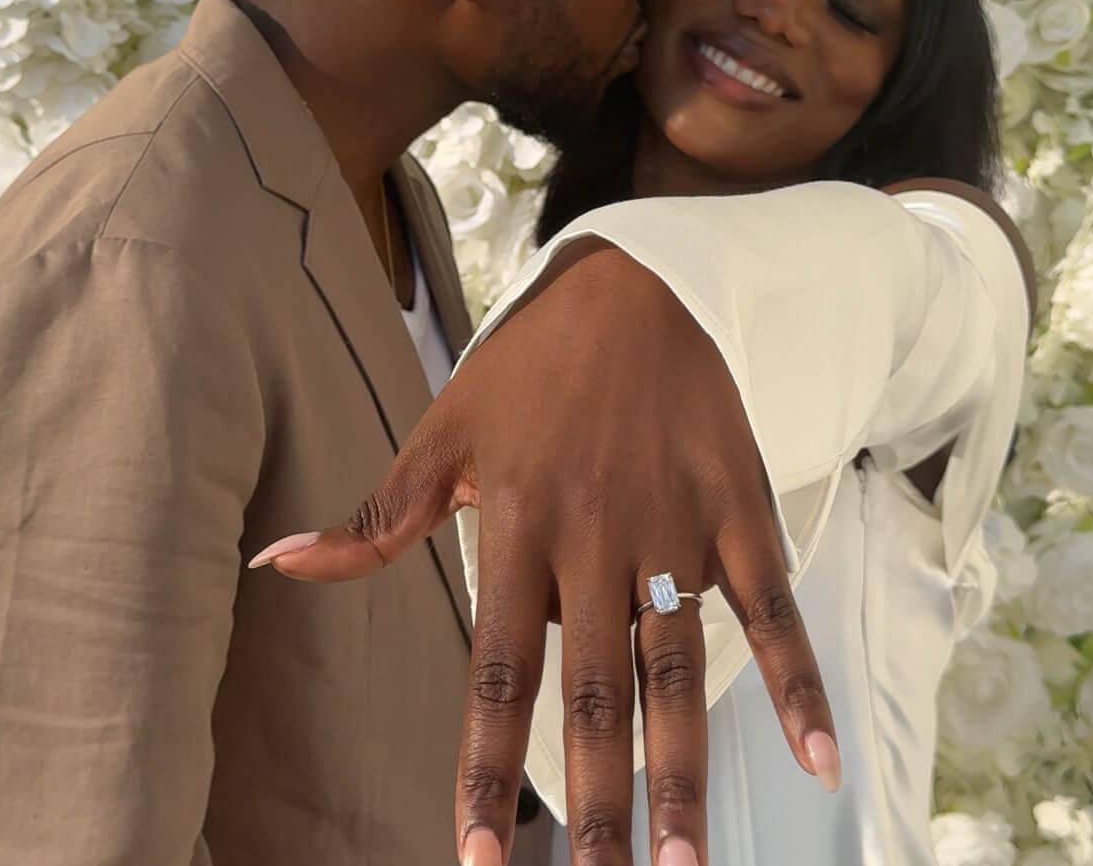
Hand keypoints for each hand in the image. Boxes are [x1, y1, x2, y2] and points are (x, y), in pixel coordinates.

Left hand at [252, 240, 838, 865]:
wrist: (635, 283)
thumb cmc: (528, 366)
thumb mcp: (442, 430)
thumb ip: (374, 516)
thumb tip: (274, 563)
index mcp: (514, 525)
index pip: (495, 672)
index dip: (483, 769)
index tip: (481, 859)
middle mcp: (593, 538)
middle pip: (590, 693)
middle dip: (593, 804)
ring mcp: (672, 526)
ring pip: (678, 667)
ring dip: (683, 770)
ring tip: (686, 862)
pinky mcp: (735, 506)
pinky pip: (769, 604)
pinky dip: (796, 680)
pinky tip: (817, 759)